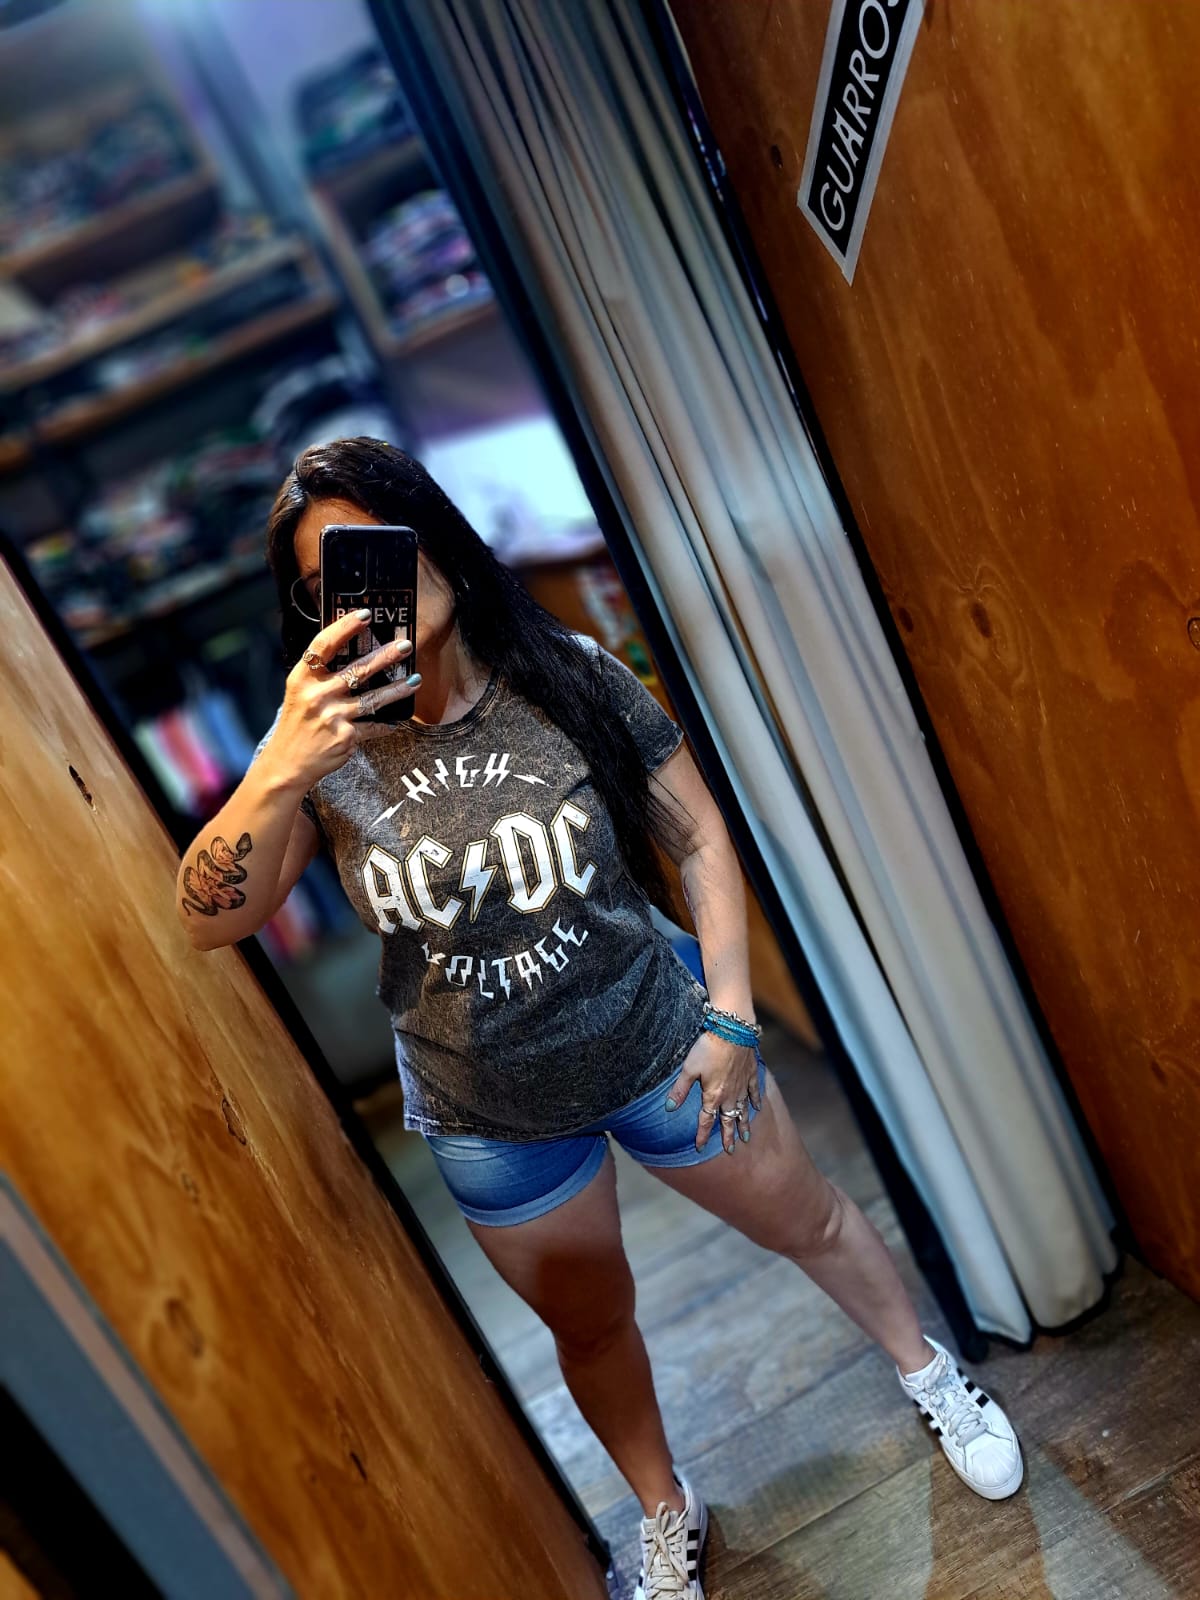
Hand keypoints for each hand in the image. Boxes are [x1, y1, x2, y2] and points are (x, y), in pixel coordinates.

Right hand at [261, 611, 416, 789]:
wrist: (287, 764)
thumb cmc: (296, 724)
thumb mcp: (298, 693)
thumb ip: (319, 674)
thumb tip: (349, 650)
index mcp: (302, 678)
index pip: (324, 645)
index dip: (345, 627)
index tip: (366, 615)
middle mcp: (317, 695)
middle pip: (357, 669)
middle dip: (386, 655)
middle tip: (406, 645)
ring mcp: (333, 716)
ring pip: (374, 699)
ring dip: (398, 689)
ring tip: (416, 680)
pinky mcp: (346, 737)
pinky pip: (373, 726)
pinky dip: (386, 725)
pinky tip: (395, 722)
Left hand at [664, 1028, 761, 1152]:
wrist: (733, 1030)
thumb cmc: (708, 1047)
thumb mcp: (689, 1069)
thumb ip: (680, 1090)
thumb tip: (669, 1108)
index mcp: (713, 1096)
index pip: (706, 1121)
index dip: (703, 1136)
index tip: (700, 1148)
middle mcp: (729, 1095)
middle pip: (728, 1120)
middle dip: (728, 1136)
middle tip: (730, 1151)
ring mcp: (742, 1085)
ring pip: (743, 1110)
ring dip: (744, 1124)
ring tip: (745, 1138)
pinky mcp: (751, 1073)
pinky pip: (754, 1092)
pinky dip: (756, 1101)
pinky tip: (757, 1108)